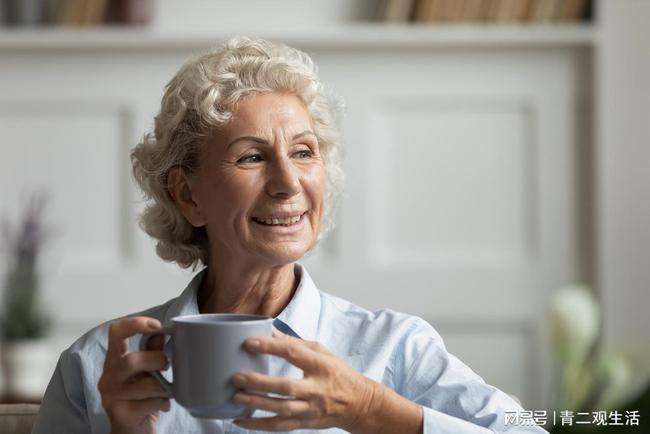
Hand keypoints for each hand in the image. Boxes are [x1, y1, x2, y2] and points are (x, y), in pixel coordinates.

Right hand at [99, 316, 170, 433]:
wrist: (132, 431)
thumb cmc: (140, 398)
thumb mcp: (147, 372)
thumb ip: (152, 352)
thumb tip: (161, 332)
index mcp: (114, 361)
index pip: (115, 333)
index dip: (135, 324)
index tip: (157, 325)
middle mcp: (108, 377)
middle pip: (130, 360)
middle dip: (156, 361)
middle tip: (166, 367)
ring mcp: (111, 397)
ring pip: (144, 384)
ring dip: (163, 387)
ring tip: (166, 391)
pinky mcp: (121, 415)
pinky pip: (150, 403)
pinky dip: (163, 403)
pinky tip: (162, 406)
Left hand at [231, 329, 379, 431]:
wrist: (359, 404)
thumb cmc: (338, 373)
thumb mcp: (323, 352)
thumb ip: (296, 343)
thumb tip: (270, 332)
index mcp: (320, 365)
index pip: (294, 353)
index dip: (271, 347)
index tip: (250, 342)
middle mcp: (316, 389)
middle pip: (286, 387)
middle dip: (260, 383)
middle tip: (237, 377)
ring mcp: (311, 409)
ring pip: (281, 409)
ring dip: (256, 404)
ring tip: (236, 397)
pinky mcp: (305, 423)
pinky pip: (279, 426)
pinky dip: (259, 425)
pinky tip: (240, 420)